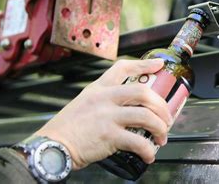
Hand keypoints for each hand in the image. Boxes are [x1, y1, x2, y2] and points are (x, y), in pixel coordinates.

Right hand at [34, 59, 171, 169]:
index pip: (123, 67)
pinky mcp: (109, 136)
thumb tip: (131, 107)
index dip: (145, 64)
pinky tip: (149, 154)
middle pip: (143, 92)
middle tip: (167, 117)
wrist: (52, 146)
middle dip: (161, 105)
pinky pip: (138, 141)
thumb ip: (105, 100)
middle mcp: (105, 98)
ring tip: (162, 137)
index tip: (159, 64)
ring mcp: (107, 116)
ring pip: (146, 115)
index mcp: (99, 88)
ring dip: (160, 128)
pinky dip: (148, 149)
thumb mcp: (85, 102)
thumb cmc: (68, 128)